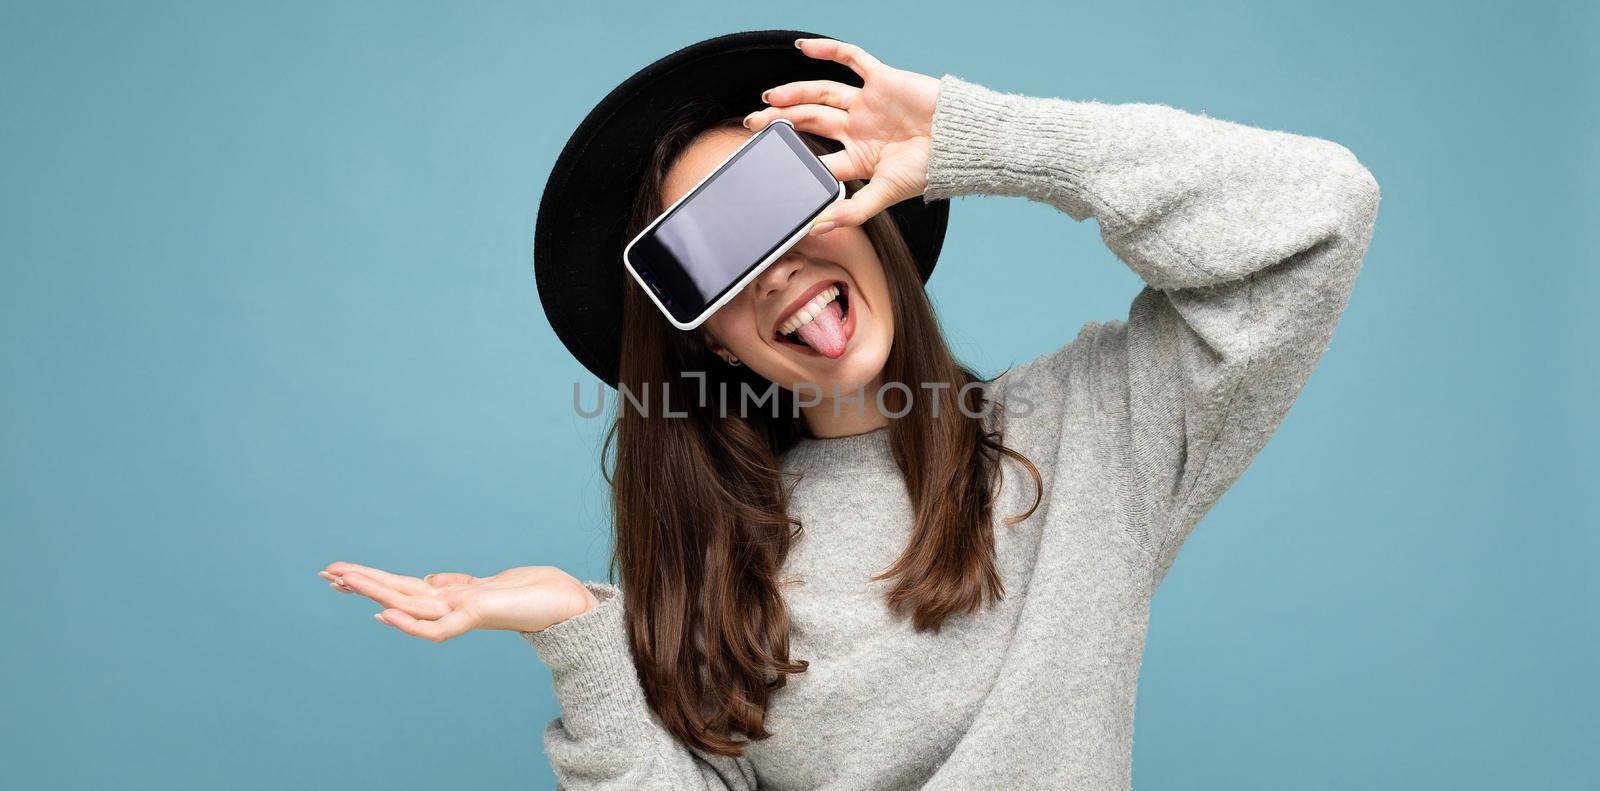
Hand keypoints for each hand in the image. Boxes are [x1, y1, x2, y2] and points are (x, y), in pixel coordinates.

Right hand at [319, 561, 600, 642]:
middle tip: (324, 572)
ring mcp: (461, 611)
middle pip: (396, 591)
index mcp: (450, 595)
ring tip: (342, 579)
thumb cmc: (533, 593)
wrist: (566, 604)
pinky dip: (410, 623)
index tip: (341, 571)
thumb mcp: (488, 583)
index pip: (402, 585)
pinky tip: (384, 613)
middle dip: (361, 582)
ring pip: (407, 603)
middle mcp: (450, 605)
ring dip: (374, 591)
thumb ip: (457, 585)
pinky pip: (437, 626)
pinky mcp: (477, 615)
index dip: (373, 578)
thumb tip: (430, 580)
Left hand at [744, 37, 940, 234]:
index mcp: (858, 158)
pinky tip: (803, 48)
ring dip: (794, 93)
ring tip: (769, 97)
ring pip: (821, 93)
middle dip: (781, 122)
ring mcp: (868, 104)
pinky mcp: (882, 80)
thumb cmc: (930, 169)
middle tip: (753, 123)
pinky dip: (828, 50)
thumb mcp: (886, 194)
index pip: (817, 159)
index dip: (792, 161)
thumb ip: (852, 211)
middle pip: (810, 122)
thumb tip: (818, 227)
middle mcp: (858, 129)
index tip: (765, 164)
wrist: (962, 142)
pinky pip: (851, 58)